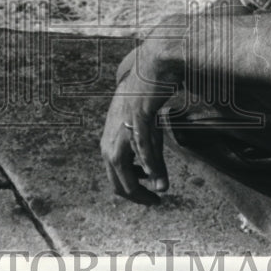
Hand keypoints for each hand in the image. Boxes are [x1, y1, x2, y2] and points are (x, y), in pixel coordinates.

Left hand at [100, 44, 178, 204]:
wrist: (152, 68)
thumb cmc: (147, 101)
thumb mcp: (148, 134)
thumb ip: (152, 159)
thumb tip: (161, 188)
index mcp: (110, 142)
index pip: (115, 180)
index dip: (133, 195)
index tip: (150, 200)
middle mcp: (110, 139)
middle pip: (117, 181)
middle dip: (137, 196)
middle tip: (154, 202)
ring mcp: (121, 129)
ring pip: (124, 170)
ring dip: (141, 187)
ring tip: (157, 194)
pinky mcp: (136, 118)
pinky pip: (142, 148)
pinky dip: (150, 165)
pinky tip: (158, 176)